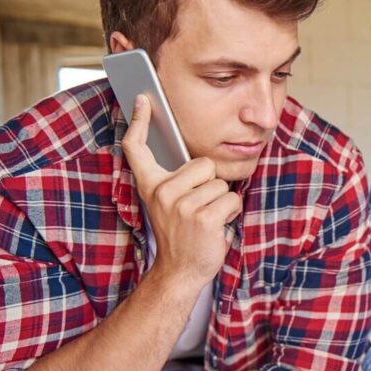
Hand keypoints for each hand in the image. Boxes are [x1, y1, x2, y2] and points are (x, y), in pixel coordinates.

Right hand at [121, 95, 241, 290]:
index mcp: (151, 186)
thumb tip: (192, 157)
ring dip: (223, 202)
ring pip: (222, 184)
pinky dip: (232, 213)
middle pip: (205, 164)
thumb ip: (174, 181)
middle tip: (200, 208)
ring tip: (208, 219)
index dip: (140, 121)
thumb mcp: (168, 204)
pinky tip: (217, 226)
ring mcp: (181, 206)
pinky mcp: (202, 218)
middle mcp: (162, 192)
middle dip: (211, 184)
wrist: (180, 270)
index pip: (138, 148)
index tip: (144, 99)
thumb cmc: (182, 235)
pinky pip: (232, 200)